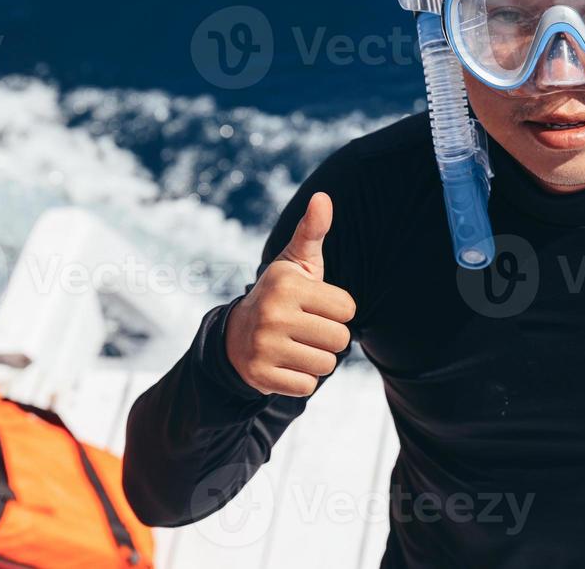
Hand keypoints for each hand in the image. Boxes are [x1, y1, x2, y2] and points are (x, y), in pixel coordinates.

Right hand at [225, 192, 357, 396]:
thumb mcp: (295, 262)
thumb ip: (312, 231)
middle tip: (306, 329)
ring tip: (295, 345)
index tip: (315, 306)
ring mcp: (263, 347)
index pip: (348, 308)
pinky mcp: (260, 377)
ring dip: (317, 359)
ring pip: (326, 365)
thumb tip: (323, 197)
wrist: (235, 336)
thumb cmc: (281, 295)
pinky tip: (284, 364)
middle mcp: (272, 313)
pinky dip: (301, 379)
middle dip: (330, 337)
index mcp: (287, 284)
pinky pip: (307, 386)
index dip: (337, 310)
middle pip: (341, 340)